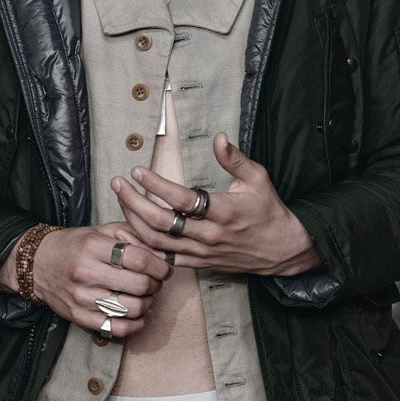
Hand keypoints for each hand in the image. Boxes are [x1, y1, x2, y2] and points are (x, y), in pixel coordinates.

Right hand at [0, 222, 172, 336]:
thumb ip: (131, 233)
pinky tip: (139, 315)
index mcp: (93, 246)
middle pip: (139, 284)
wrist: (38, 263)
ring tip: (147, 296)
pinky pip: (117, 328)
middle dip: (156, 284)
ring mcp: (82, 297)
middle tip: (157, 281)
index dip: (159, 265)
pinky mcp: (79, 317)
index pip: (138, 259)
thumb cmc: (75, 245)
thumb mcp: (100, 230)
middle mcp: (86, 272)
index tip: (165, 268)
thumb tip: (162, 246)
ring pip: (131, 308)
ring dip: (148, 303)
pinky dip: (135, 324)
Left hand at [110, 133, 321, 275]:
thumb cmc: (268, 210)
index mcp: (224, 211)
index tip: (137, 170)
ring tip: (120, 200)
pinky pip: (163, 259)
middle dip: (134, 201)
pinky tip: (127, 230)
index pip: (182, 199)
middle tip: (118, 183)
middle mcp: (209, 234)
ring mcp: (201, 252)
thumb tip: (219, 137)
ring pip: (157, 242)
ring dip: (133, 221)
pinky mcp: (198, 263)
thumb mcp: (257, 178)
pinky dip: (142, 246)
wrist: (281, 250)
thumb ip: (234, 158)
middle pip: (162, 222)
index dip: (156, 184)